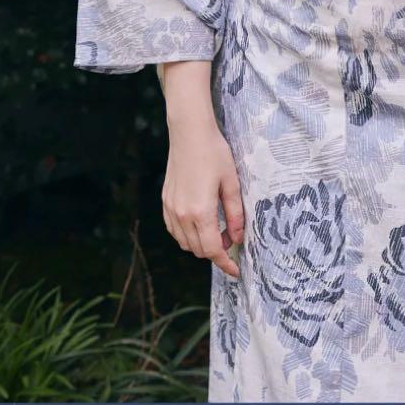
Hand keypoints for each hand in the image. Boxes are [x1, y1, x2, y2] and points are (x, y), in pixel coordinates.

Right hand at [162, 120, 244, 278]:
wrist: (189, 133)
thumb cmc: (214, 154)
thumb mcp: (232, 183)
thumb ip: (235, 214)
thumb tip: (238, 238)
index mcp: (201, 212)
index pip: (213, 250)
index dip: (226, 264)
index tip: (236, 270)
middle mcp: (182, 215)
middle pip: (199, 250)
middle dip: (216, 252)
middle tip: (231, 239)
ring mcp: (171, 209)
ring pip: (185, 243)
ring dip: (201, 244)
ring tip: (217, 231)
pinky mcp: (166, 202)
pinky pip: (175, 230)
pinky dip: (187, 235)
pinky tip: (200, 223)